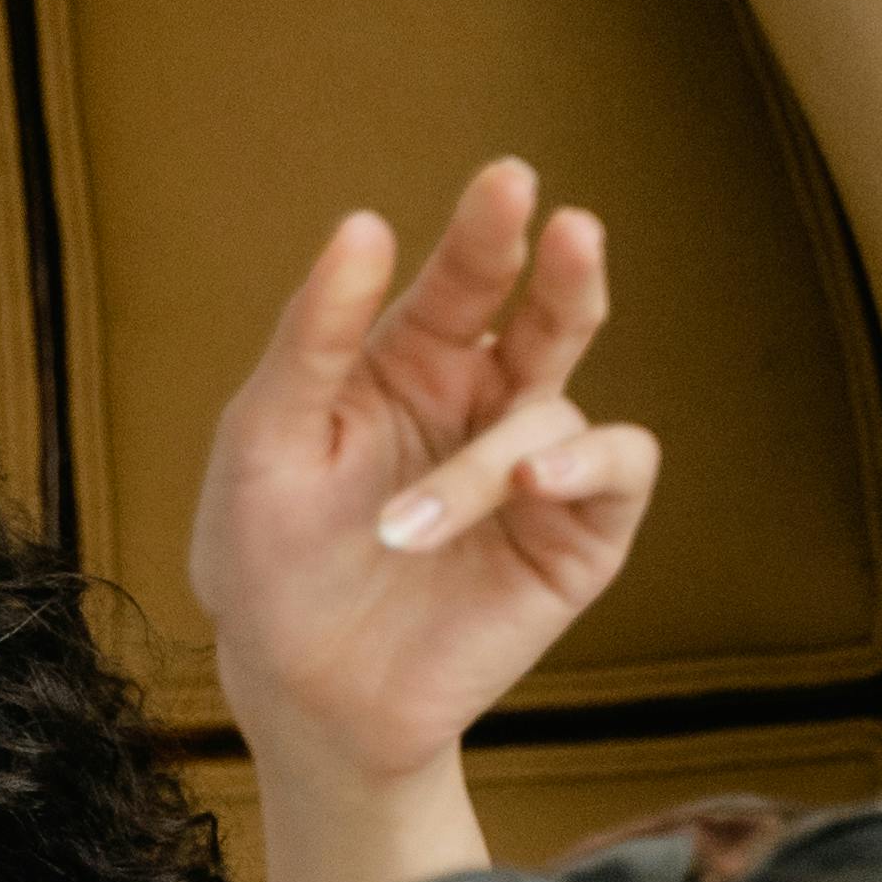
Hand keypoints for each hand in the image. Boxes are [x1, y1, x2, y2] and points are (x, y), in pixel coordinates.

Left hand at [194, 160, 663, 789]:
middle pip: (547, 312)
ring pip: (556, 408)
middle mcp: (484, 403)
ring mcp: (537, 468)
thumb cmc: (269, 562)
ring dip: (487, 461)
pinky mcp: (577, 537)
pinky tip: (532, 481)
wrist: (304, 697)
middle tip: (570, 230)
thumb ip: (311, 337)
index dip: (488, 230)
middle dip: (563, 269)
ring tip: (403, 529)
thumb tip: (366, 223)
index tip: (507, 184)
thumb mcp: (263, 440)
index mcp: (411, 364)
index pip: (462, 279)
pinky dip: (585, 464)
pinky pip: (618, 469)